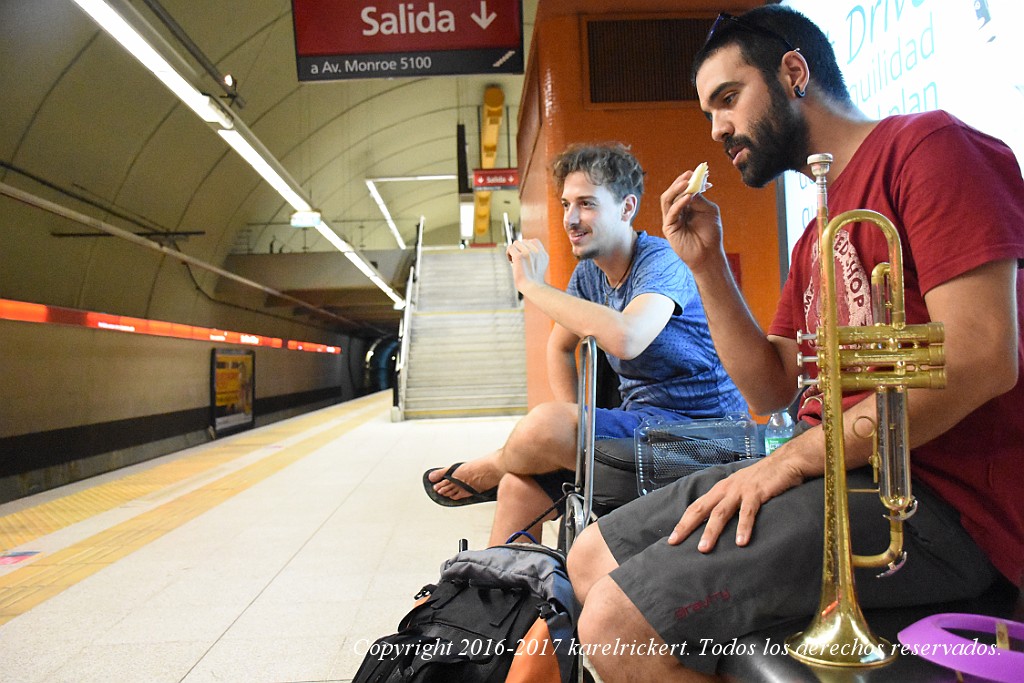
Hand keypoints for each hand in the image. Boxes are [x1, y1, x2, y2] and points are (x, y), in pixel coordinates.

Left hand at [506, 239, 549, 291]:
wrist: (531, 288)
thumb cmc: (532, 281)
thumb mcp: (538, 266)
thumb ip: (533, 256)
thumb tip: (519, 247)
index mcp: (543, 254)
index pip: (534, 241)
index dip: (526, 247)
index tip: (525, 258)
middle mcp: (537, 252)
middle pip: (524, 241)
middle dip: (519, 250)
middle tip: (519, 262)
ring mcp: (528, 253)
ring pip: (516, 243)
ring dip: (513, 251)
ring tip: (514, 261)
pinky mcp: (519, 256)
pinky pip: (510, 247)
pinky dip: (508, 254)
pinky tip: (510, 261)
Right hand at [660, 170, 725, 274]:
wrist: (708, 254)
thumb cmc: (710, 233)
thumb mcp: (708, 210)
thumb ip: (699, 198)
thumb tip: (692, 186)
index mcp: (686, 206)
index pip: (683, 190)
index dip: (689, 180)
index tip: (697, 172)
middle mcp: (677, 211)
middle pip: (673, 192)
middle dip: (680, 182)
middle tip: (689, 174)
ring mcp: (671, 219)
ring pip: (667, 199)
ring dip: (676, 189)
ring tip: (686, 182)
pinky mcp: (668, 228)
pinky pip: (671, 212)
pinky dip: (679, 203)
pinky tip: (688, 197)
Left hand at [667, 454, 804, 550]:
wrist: (786, 462)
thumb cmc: (764, 478)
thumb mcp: (742, 488)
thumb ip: (731, 502)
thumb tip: (720, 523)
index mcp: (721, 489)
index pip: (697, 506)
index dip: (684, 522)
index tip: (673, 538)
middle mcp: (726, 489)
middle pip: (701, 509)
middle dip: (687, 526)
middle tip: (675, 542)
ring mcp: (741, 490)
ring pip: (721, 512)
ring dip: (711, 531)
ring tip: (704, 548)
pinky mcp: (757, 493)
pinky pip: (748, 512)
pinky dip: (743, 527)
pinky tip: (740, 542)